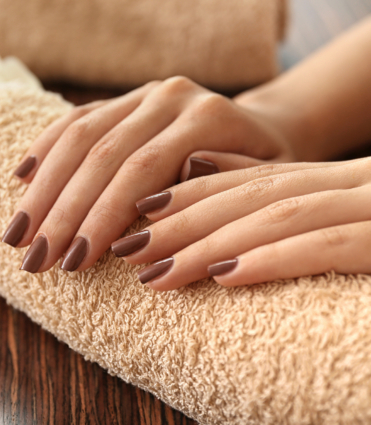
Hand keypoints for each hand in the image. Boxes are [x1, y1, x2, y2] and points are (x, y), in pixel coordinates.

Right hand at [2, 77, 296, 272]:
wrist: (268, 130)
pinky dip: (45, 149)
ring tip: (17, 235)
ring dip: (43, 189)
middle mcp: (169, 97)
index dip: (101, 218)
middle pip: (101, 156)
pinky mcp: (125, 99)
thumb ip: (215, 193)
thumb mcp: (262, 189)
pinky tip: (22, 178)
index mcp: (208, 117)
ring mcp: (144, 94)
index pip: (140, 171)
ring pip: (80, 137)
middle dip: (62, 212)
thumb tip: (151, 213)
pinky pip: (76, 119)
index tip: (72, 263)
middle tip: (33, 260)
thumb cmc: (267, 173)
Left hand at [114, 157, 370, 288]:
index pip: (244, 180)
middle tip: (126, 251)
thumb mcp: (326, 202)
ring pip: (275, 215)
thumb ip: (266, 186)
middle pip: (248, 195)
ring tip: (157, 273)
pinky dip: (271, 257)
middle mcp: (347, 180)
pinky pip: (327, 245)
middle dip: (181, 223)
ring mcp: (370, 204)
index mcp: (330, 176)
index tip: (136, 217)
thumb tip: (190, 164)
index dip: (185, 197)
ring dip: (209, 244)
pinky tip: (224, 275)